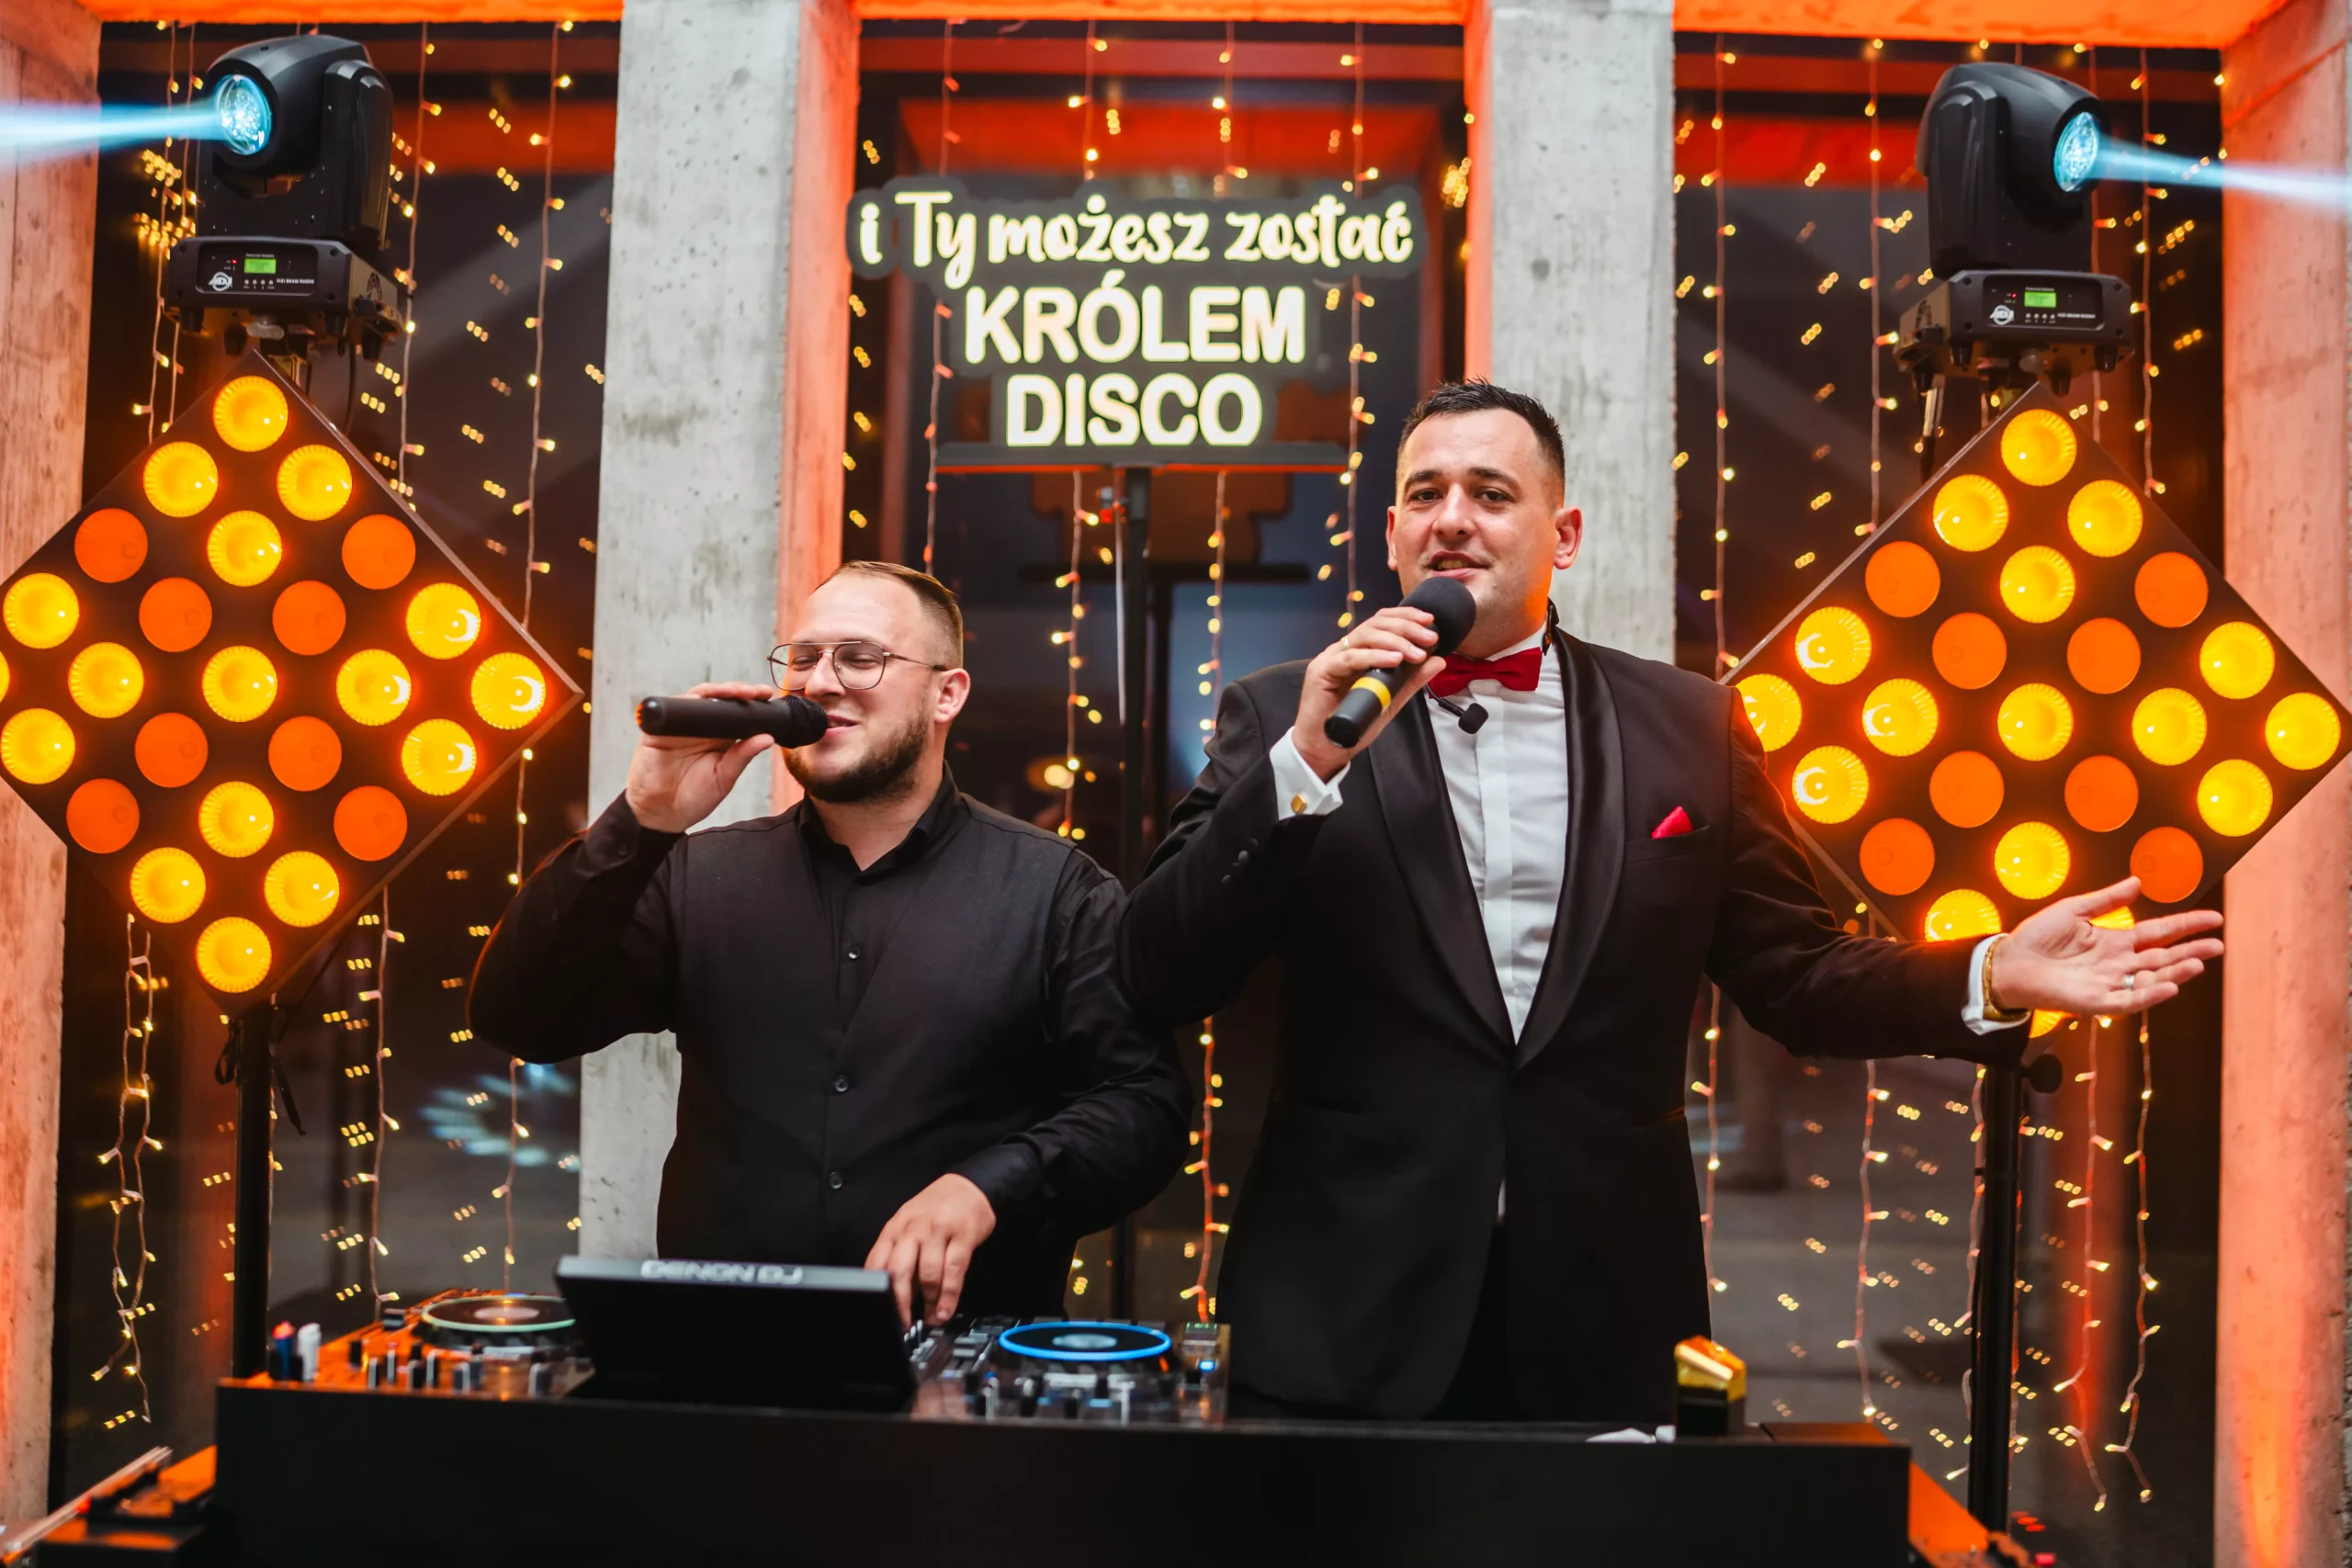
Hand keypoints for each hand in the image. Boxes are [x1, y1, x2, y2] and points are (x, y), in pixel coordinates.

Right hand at [624, 680, 777, 833]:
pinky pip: (670, 709)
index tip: (767, 695)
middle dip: (737, 690)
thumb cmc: (693, 797)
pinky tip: (697, 699)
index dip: (751, 702)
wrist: (661, 814)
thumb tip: (767, 738)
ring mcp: (679, 725)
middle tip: (753, 692)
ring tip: (732, 692)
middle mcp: (701, 727)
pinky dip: (683, 701)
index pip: (737, 712)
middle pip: (719, 698)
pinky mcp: (658, 729)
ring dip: (715, 691)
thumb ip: (742, 757)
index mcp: (720, 737)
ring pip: (697, 697)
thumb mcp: (724, 778)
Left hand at [863, 1173, 995, 1326]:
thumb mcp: (910, 1227)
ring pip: (928, 1274)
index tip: (880, 1312)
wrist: (971, 1186)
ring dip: (929, 1302)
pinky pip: (953, 1271)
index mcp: (895, 1229)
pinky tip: (946, 1308)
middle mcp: (913, 1229)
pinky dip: (949, 1296)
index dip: (875, 1291)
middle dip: (899, 1302)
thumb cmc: (937, 1210)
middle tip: (903, 1323)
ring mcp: (938, 1231)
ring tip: (931, 1317)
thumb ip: (902, 1257)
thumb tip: (898, 1296)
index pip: (876, 1262)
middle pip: (899, 1270)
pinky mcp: (962, 1235)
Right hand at [1289, 606, 1445, 779]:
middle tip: (1430, 638)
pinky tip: (1394, 660)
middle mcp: (1343, 650)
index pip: (1381, 623)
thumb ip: (1411, 680)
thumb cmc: (1355, 724)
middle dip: (1406, 628)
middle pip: (1374, 625)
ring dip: (1394, 641)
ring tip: (1416, 653)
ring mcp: (1331, 658)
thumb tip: (1438, 661)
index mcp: (1358, 651)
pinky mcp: (1322, 671)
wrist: (1326, 749)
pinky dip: (1373, 656)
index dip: (1405, 617)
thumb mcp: (1391, 700)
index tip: (1429, 621)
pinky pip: (1349, 658)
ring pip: (1363, 636)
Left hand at [1987, 877, 2223, 1016]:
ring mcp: (2109, 983)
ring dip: (2175, 972)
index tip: (2214, 919)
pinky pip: (2128, 1000)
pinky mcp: (2096, 1002)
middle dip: (2191, 951)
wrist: (2009, 962)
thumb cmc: (2038, 937)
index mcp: (2116, 941)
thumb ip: (2107, 900)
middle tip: (2218, 945)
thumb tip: (2138, 881)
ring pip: (2151, 979)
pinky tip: (2169, 986)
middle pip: (2163, 957)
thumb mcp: (2074, 910)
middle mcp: (2118, 963)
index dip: (2186, 925)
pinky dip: (2149, 994)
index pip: (2159, 932)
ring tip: (2198, 963)